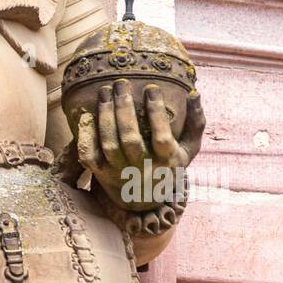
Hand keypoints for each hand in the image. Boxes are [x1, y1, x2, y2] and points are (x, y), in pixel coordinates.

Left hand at [75, 79, 204, 210]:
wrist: (145, 200)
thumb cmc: (169, 164)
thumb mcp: (189, 148)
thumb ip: (196, 122)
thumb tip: (194, 93)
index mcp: (166, 162)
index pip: (161, 137)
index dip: (156, 112)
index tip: (151, 87)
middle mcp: (142, 169)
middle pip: (130, 138)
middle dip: (123, 108)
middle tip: (120, 83)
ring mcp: (119, 172)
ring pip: (109, 144)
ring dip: (105, 116)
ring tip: (105, 92)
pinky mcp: (101, 173)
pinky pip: (89, 156)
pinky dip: (86, 136)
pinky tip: (87, 116)